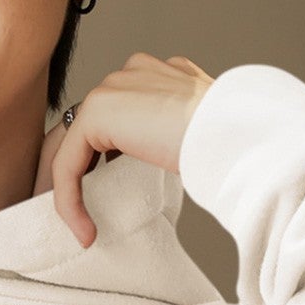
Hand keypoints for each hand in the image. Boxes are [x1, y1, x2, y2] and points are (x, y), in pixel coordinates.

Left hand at [37, 54, 214, 244]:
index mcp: (156, 76)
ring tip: (79, 227)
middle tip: (76, 214)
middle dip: (74, 173)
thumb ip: (165, 136)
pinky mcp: (97, 112)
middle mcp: (130, 74)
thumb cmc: (228, 143)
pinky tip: (84, 230)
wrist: (236, 134)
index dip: (99, 160)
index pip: (112, 118)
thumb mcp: (190, 137)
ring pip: (71, 146)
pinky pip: (68, 163)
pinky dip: (69, 200)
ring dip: (68, 191)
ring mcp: (112, 87)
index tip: (102, 197)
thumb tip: (157, 160)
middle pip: (84, 129)